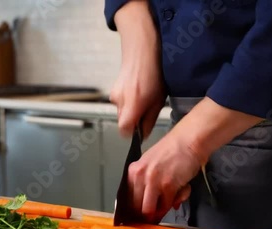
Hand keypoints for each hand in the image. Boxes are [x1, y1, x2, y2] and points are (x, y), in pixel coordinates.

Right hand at [110, 0, 166, 138]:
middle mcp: (120, 102)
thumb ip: (149, 119)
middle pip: (123, 123)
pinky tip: (137, 92)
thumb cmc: (154, 73)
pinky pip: (120, 104)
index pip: (124, 131)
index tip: (141, 129)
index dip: (133, 133)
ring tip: (144, 98)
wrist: (141, 51)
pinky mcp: (113, 91)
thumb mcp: (158, 100)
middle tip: (147, 111)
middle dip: (134, 121)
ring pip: (122, 113)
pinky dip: (128, 103)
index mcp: (132, 105)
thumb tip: (144, 134)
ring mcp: (114, 96)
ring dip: (131, 111)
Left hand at [128, 132, 200, 222]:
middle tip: (153, 218)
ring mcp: (153, 181)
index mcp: (133, 171)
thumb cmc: (172, 152)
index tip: (138, 217)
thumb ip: (146, 184)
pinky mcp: (168, 185)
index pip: (127, 198)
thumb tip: (148, 206)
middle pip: (136, 206)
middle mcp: (140, 176)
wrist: (188, 142)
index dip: (133, 210)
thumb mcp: (150, 165)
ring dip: (158, 212)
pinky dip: (173, 205)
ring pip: (148, 209)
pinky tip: (178, 197)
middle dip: (145, 215)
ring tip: (167, 206)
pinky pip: (166, 205)